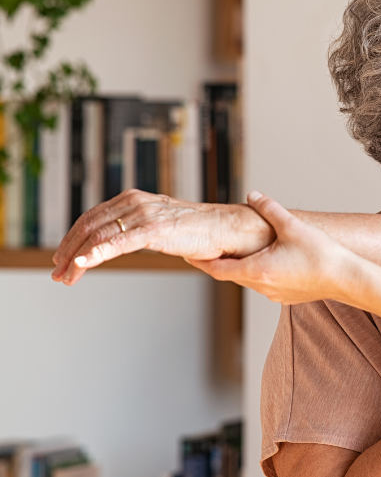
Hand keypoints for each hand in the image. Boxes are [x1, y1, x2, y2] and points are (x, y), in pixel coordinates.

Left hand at [51, 189, 275, 284]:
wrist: (227, 229)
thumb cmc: (199, 231)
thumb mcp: (160, 226)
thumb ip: (139, 229)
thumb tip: (120, 244)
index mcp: (133, 199)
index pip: (92, 218)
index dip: (72, 239)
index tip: (63, 259)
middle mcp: (135, 202)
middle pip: (89, 226)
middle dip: (68, 251)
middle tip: (57, 273)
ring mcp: (144, 214)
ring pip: (98, 236)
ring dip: (77, 259)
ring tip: (66, 277)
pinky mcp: (154, 229)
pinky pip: (118, 242)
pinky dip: (96, 253)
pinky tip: (82, 264)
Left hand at [188, 191, 355, 304]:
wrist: (347, 279)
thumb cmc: (321, 255)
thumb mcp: (292, 226)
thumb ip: (269, 208)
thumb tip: (253, 195)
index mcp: (257, 270)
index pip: (217, 269)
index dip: (201, 262)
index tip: (188, 256)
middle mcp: (262, 286)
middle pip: (232, 274)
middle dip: (221, 262)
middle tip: (211, 249)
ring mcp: (275, 294)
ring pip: (250, 280)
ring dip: (243, 267)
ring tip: (242, 252)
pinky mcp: (287, 297)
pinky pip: (266, 284)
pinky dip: (261, 273)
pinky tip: (271, 261)